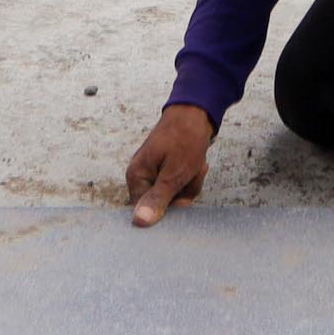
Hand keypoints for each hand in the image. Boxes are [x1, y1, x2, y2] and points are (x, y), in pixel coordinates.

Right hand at [126, 104, 212, 225]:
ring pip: (176, 197)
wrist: (197, 112)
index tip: (181, 195)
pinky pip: (181, 187)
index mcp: (136, 177)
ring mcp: (154, 174)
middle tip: (190, 171)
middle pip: (164, 206)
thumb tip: (138, 222)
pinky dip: (192, 177)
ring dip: (191, 183)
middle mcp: (141, 177)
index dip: (167, 208)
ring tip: (194, 163)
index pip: (146, 212)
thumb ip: (158, 199)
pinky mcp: (166, 171)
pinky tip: (196, 163)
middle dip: (183, 192)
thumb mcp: (174, 173)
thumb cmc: (185, 139)